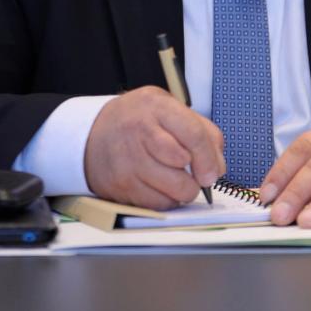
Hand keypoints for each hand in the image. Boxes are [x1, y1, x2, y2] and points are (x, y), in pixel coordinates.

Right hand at [84, 86, 225, 208]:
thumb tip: (218, 166)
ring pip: (173, 189)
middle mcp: (139, 131)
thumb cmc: (138, 120)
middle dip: (198, 176)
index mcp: (156, 106)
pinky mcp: (121, 186)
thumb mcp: (168, 108)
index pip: (193, 133)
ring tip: (178, 178)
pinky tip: (161, 186)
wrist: (92, 134)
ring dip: (184, 190)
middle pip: (184, 164)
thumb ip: (199, 129)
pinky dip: (167, 200)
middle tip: (197, 175)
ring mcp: (128, 160)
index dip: (209, 157)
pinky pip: (158, 204)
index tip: (213, 171)